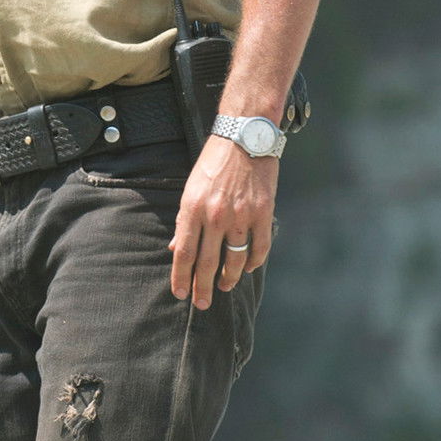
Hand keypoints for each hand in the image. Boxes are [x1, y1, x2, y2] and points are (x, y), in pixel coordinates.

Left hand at [167, 134, 276, 307]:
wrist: (244, 137)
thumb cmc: (213, 163)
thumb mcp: (190, 189)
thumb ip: (184, 221)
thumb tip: (176, 249)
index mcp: (192, 209)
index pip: (184, 253)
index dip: (181, 277)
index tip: (180, 293)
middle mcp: (215, 216)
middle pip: (208, 263)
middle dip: (203, 287)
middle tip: (201, 303)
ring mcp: (241, 216)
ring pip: (235, 259)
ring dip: (228, 278)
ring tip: (224, 287)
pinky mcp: (263, 213)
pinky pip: (259, 247)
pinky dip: (253, 262)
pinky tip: (247, 268)